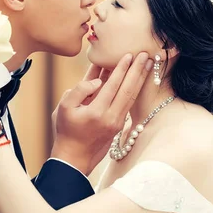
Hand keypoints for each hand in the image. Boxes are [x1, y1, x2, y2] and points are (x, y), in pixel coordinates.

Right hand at [51, 52, 151, 174]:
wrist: (74, 158)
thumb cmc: (66, 131)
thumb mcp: (63, 108)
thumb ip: (79, 90)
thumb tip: (97, 80)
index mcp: (96, 112)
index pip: (112, 85)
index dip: (121, 68)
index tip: (129, 55)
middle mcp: (111, 117)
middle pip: (128, 89)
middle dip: (137, 70)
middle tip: (145, 54)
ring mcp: (117, 123)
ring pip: (132, 96)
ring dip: (140, 79)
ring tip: (148, 64)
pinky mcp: (119, 125)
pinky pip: (128, 103)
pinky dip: (134, 89)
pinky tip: (138, 79)